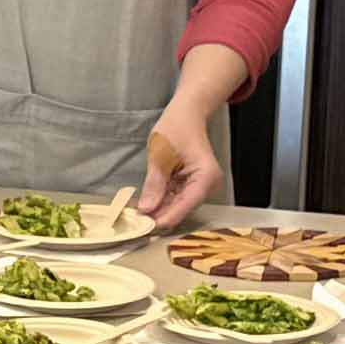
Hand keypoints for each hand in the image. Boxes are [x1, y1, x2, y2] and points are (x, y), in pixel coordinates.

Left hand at [135, 115, 220, 232]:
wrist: (186, 115)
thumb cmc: (177, 128)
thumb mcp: (160, 156)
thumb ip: (154, 184)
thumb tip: (146, 209)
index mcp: (206, 177)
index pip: (185, 205)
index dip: (164, 218)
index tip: (145, 227)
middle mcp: (209, 186)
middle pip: (182, 209)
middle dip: (160, 215)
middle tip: (136, 222)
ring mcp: (202, 187)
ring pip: (177, 206)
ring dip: (159, 210)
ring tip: (137, 213)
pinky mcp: (193, 186)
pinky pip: (176, 199)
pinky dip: (162, 201)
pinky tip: (146, 204)